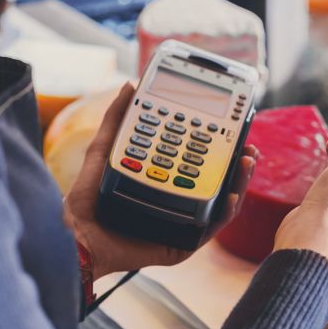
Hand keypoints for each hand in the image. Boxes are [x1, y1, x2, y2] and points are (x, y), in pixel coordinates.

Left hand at [63, 83, 256, 277]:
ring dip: (240, 183)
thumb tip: (131, 86)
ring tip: (246, 163)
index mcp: (167, 179)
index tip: (235, 129)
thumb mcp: (105, 148)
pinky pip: (212, 227)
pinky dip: (226, 212)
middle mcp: (179, 200)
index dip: (221, 146)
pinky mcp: (185, 243)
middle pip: (219, 180)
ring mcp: (185, 221)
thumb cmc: (89, 198)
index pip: (202, 160)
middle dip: (239, 163)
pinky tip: (231, 196)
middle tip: (248, 147)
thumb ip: (118, 118)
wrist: (79, 234)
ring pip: (223, 202)